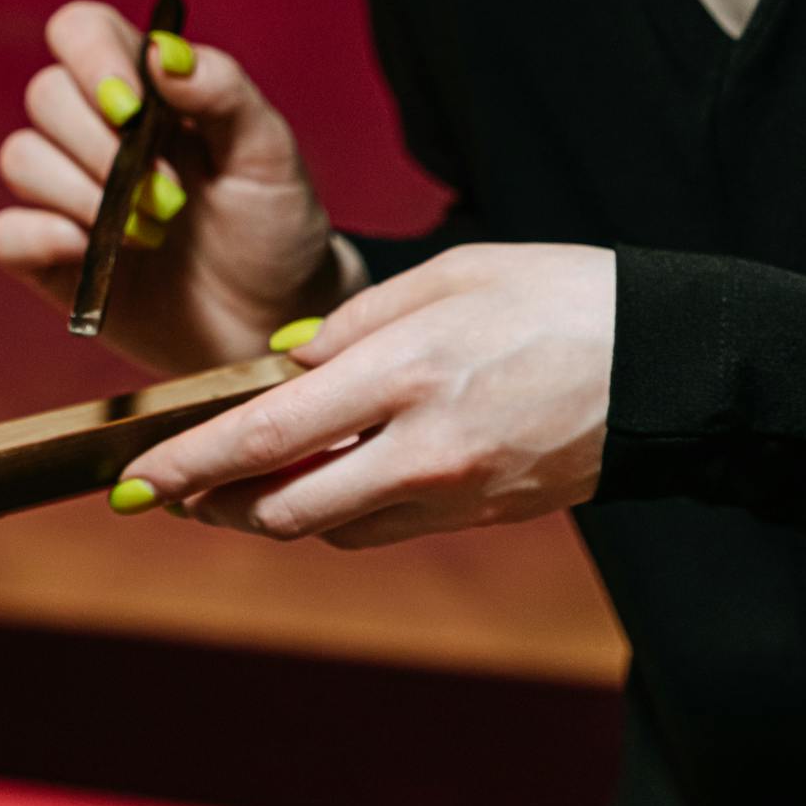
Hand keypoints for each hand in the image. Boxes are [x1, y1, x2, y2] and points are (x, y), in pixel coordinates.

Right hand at [0, 1, 362, 373]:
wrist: (271, 320)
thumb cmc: (273, 229)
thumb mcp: (268, 153)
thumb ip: (222, 91)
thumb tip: (162, 53)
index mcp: (146, 91)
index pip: (82, 32)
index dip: (91, 58)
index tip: (132, 110)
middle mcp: (98, 135)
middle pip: (46, 96)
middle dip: (101, 147)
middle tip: (169, 198)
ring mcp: (71, 198)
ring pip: (21, 159)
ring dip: (80, 195)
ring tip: (148, 236)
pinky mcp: (54, 261)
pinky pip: (5, 234)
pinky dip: (37, 237)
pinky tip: (88, 253)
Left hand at [118, 244, 615, 545]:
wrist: (671, 365)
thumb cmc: (559, 296)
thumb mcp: (451, 277)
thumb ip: (352, 325)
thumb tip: (278, 368)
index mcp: (407, 374)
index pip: (266, 435)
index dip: (190, 464)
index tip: (134, 483)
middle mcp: (422, 450)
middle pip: (281, 508)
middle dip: (211, 505)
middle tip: (169, 490)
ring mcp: (452, 496)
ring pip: (325, 528)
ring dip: (267, 512)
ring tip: (231, 483)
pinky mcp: (476, 518)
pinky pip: (376, 529)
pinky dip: (330, 511)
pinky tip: (318, 479)